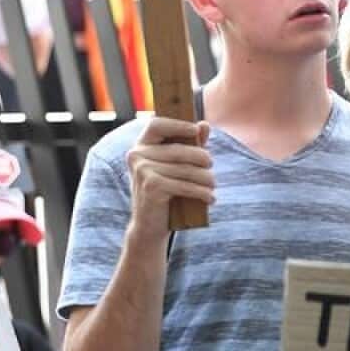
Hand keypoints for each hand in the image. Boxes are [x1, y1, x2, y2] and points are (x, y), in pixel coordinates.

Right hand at [125, 117, 214, 245]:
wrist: (149, 226)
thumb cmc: (164, 194)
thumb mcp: (174, 167)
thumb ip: (189, 145)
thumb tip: (204, 125)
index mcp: (139, 148)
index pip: (155, 125)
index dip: (177, 124)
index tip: (196, 131)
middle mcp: (137, 156)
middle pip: (179, 149)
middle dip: (201, 157)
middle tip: (211, 166)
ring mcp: (142, 171)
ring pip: (186, 169)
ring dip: (206, 178)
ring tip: (212, 185)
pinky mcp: (151, 187)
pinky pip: (185, 185)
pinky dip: (201, 192)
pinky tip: (209, 198)